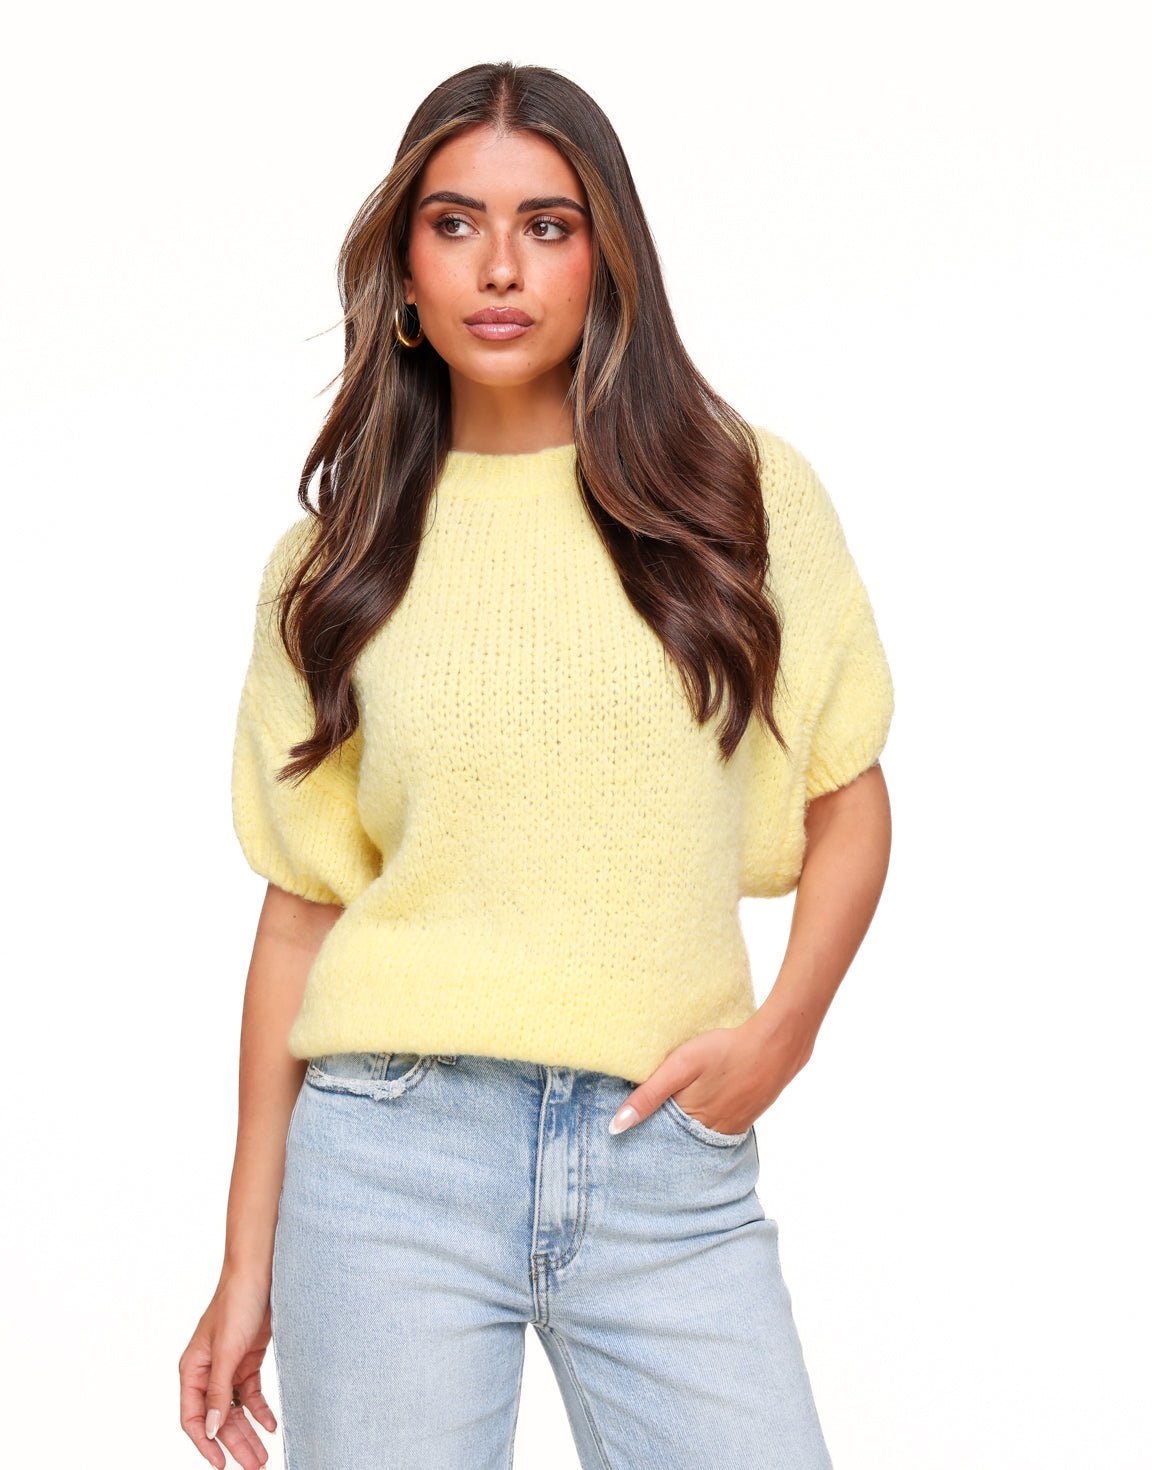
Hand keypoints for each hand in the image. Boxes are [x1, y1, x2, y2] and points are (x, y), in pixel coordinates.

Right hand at [179, 1270, 277, 1468]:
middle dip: (235, 1444)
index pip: (193, 1418)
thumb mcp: (227, 1350)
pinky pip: (251, 1393)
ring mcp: (229, 1366)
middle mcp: (208, 1371)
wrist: (261, 1271)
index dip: (206, 1444)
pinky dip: (261, 1410)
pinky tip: (271, 1425)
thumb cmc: (237, 1302)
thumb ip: (218, 1391)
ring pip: (236, 1409)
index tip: (223, 1465)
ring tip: (264, 1455)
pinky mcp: (249, 1359)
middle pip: (218, 1418)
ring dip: (249, 1432)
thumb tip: (211, 1428)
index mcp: (193, 1369)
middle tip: (255, 1466)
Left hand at [607, 1011, 815, 1135]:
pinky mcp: (745, 1117)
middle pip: (678, 1138)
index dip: (642, 1130)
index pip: (657, 1136)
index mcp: (691, 1121)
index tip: (622, 1128)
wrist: (777, 1044)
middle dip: (662, 1131)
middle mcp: (711, 1132)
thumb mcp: (681, 1065)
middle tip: (646, 1118)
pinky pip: (718, 1126)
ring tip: (673, 1109)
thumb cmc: (726, 1049)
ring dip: (684, 1125)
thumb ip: (649, 1095)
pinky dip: (705, 1119)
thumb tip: (616, 1126)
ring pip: (698, 1133)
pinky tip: (703, 1102)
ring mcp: (731, 1127)